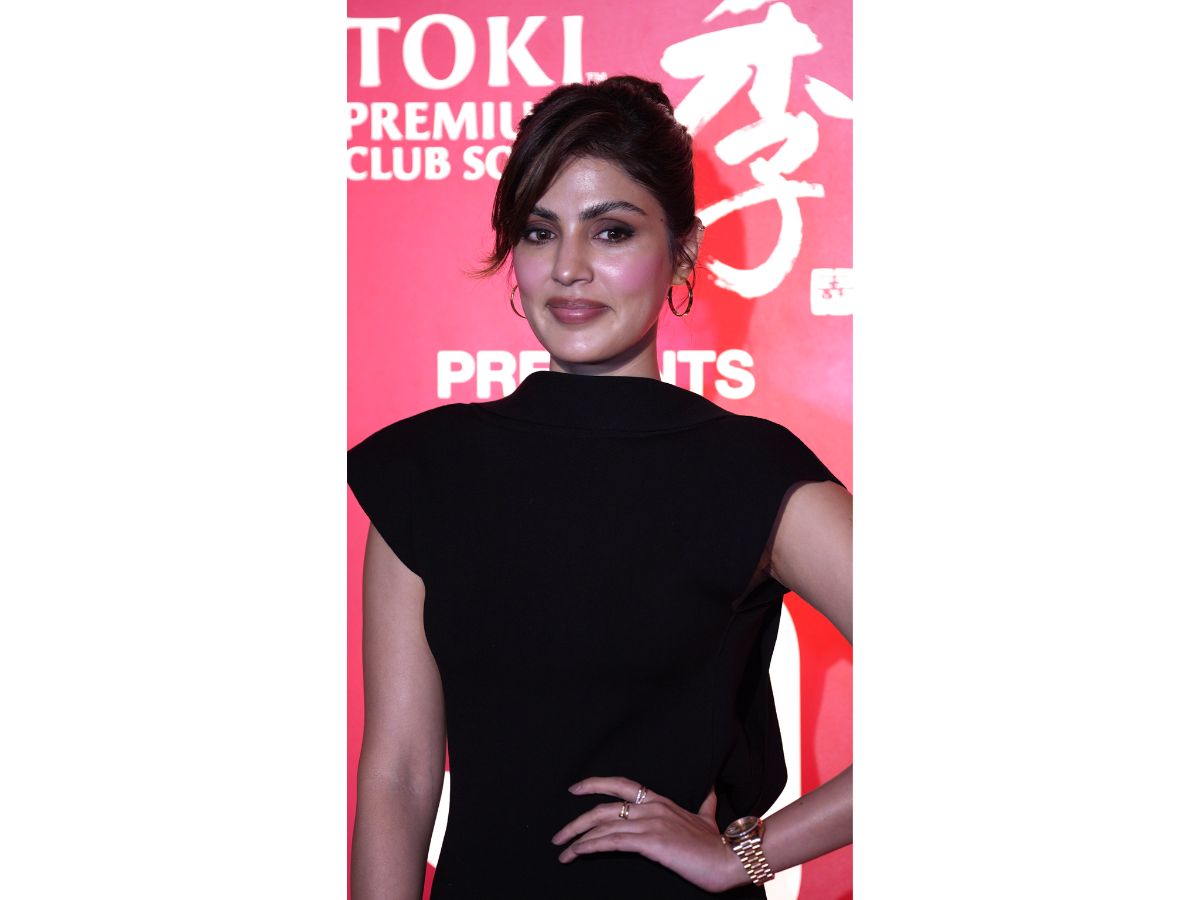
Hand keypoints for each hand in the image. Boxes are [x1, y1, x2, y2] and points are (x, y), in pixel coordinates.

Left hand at [551, 776, 744, 892]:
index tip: (575, 789)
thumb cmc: (717, 843)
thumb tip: (710, 787)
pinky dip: (590, 845)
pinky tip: (577, 852)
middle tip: (558, 835)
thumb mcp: (708, 816)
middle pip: (603, 807)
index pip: (621, 785)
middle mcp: (651, 808)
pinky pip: (612, 841)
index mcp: (660, 801)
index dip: (595, 784)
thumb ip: (705, 802)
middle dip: (575, 821)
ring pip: (603, 825)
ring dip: (577, 837)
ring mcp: (650, 823)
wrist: (729, 857)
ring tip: (561, 850)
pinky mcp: (651, 842)